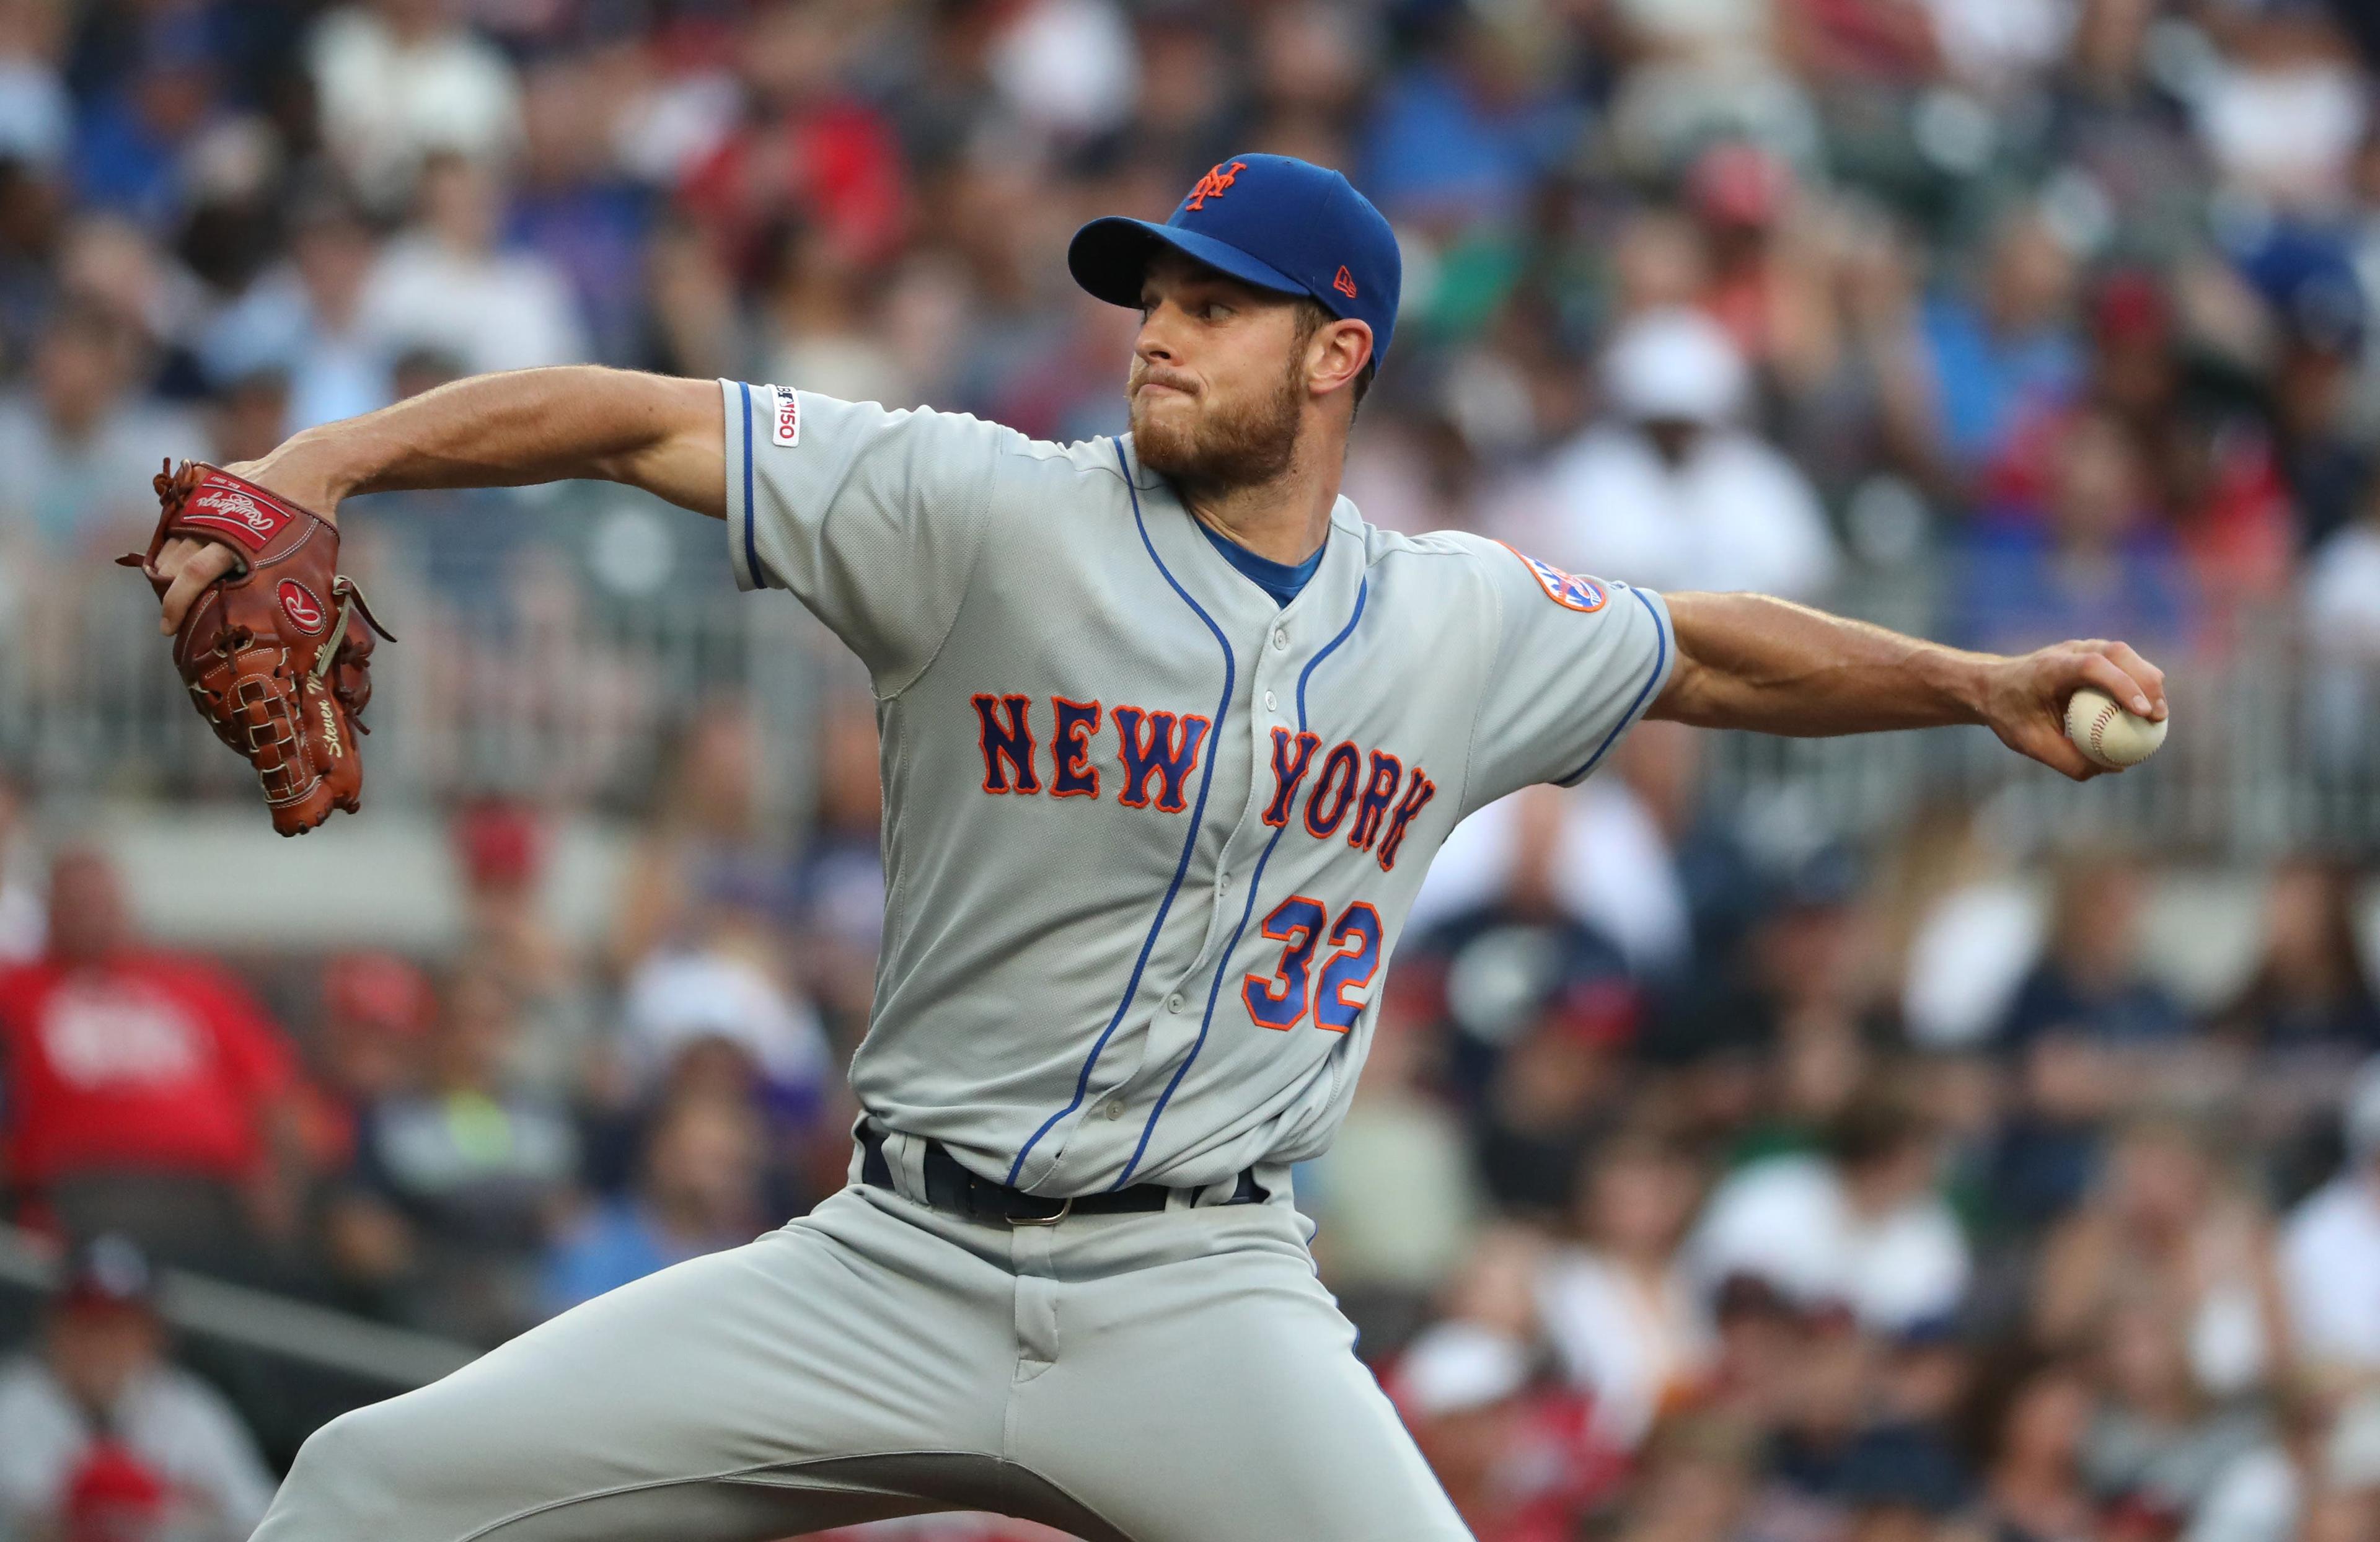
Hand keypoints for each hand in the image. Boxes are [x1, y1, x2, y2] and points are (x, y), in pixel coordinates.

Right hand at [153, 444, 345, 634]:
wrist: (309, 466)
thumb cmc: (312, 519)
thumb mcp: (307, 559)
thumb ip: (287, 588)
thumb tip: (287, 625)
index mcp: (239, 539)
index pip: (194, 575)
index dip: (176, 604)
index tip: (167, 627)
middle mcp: (214, 519)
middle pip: (174, 561)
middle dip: (167, 590)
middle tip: (172, 613)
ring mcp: (204, 500)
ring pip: (171, 540)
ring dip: (166, 566)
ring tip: (172, 588)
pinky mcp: (203, 486)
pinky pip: (177, 518)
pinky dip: (173, 540)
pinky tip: (176, 557)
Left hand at [1979, 638, 2167, 780]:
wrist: (1992, 687)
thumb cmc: (2010, 715)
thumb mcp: (2031, 744)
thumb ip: (2068, 759)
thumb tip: (2113, 768)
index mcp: (2052, 667)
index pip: (2093, 667)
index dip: (2122, 685)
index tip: (2142, 712)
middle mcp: (2069, 651)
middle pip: (2118, 654)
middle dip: (2146, 682)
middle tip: (2159, 717)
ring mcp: (2082, 648)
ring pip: (2125, 654)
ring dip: (2147, 680)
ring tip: (2158, 716)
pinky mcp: (2091, 653)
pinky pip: (2122, 663)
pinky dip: (2138, 681)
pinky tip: (2147, 709)